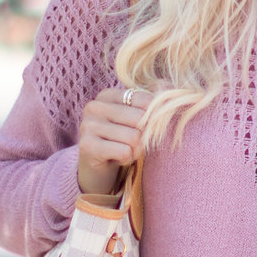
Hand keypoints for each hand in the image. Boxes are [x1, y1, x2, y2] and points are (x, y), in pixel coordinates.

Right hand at [75, 84, 147, 201]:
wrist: (97, 171)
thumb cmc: (120, 142)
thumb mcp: (135, 120)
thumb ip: (151, 101)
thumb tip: (169, 85)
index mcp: (107, 95)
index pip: (145, 100)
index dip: (152, 120)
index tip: (140, 130)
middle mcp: (94, 106)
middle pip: (140, 119)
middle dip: (143, 137)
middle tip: (132, 145)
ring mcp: (88, 125)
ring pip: (134, 137)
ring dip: (135, 151)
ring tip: (123, 152)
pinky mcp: (87, 146)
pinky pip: (124, 152)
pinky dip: (126, 159)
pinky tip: (116, 159)